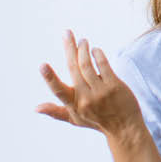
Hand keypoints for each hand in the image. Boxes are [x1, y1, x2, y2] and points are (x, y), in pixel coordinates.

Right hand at [37, 30, 160, 161]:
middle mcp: (86, 97)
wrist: (125, 128)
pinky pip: (104, 66)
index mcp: (74, 104)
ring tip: (82, 41)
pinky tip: (95, 50)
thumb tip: (35, 108)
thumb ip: (55, 111)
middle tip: (67, 33)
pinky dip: (98, 55)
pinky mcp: (115, 86)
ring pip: (88, 65)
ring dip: (84, 49)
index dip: (50, 77)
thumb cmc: (98, 122)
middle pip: (73, 68)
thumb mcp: (75, 119)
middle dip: (69, 48)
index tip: (42, 65)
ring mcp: (101, 91)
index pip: (58, 90)